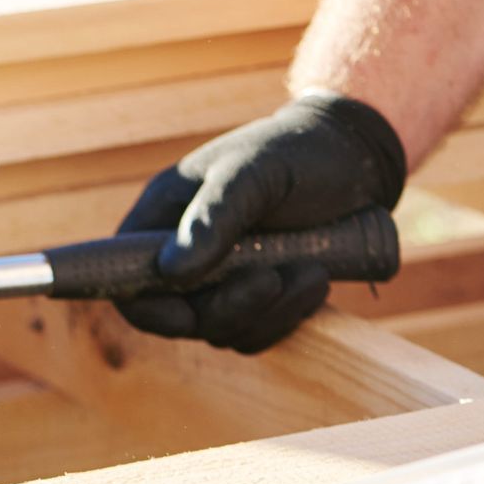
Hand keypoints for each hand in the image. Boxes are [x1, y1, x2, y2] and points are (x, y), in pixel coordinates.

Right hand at [114, 93, 406, 353]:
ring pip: (224, 331)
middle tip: (273, 279)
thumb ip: (213, 217)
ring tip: (313, 272)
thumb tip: (170, 271)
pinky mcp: (259, 296)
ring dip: (268, 313)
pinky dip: (288, 318)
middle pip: (181, 316)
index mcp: (162, 219)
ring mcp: (222, 280)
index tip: (187, 317)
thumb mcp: (254, 172)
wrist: (357, 158)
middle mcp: (184, 254)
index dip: (148, 307)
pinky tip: (317, 282)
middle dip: (229, 308)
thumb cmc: (297, 151)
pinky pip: (259, 332)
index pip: (126, 279)